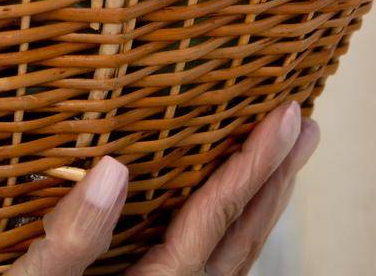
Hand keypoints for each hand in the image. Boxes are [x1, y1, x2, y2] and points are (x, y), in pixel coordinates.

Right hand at [6, 103, 319, 275]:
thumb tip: (113, 168)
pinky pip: (209, 264)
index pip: (213, 218)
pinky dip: (228, 228)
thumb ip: (69, 241)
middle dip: (274, 180)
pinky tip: (221, 208)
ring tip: (284, 159)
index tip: (288, 115)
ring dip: (260, 203)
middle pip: (239, 239)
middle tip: (306, 125)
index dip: (253, 165)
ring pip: (230, 256)